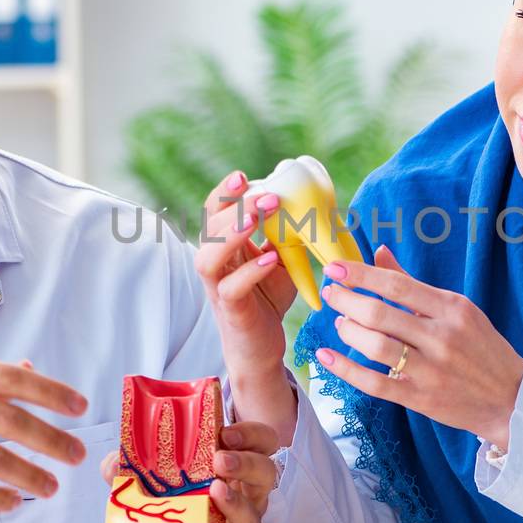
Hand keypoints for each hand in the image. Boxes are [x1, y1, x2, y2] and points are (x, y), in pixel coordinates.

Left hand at [104, 421, 280, 522]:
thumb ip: (126, 472)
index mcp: (227, 476)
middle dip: (248, 462)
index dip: (250, 434)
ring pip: (254, 516)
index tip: (226, 431)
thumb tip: (116, 457)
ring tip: (214, 491)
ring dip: (237, 501)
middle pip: (267, 474)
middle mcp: (241, 502)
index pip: (257, 445)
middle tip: (220, 459)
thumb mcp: (139, 496)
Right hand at [195, 170, 299, 443]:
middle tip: (265, 195)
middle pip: (209, 228)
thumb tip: (312, 202)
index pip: (215, 212)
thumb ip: (285, 234)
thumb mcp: (281, 259)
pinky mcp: (231, 311)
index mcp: (225, 246)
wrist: (262, 347)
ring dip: (232, 235)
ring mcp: (219, 288)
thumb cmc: (268, 298)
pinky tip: (270, 259)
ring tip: (256, 218)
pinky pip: (232, 289)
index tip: (243, 176)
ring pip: (210, 257)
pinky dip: (250, 272)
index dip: (225, 193)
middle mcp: (215, 264)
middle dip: (235, 207)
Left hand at [312, 245, 522, 448]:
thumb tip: (379, 252)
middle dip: (347, 300)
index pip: (397, 285)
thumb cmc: (481, 348)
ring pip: (376, 347)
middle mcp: (442, 337)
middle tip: (330, 293)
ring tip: (339, 322)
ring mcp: (431, 370)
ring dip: (348, 331)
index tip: (336, 267)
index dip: (361, 274)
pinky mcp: (421, 398)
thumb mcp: (458, 310)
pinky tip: (327, 356)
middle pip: (381, 314)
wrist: (511, 398)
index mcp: (452, 308)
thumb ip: (413, 284)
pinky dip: (346, 369)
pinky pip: (375, 383)